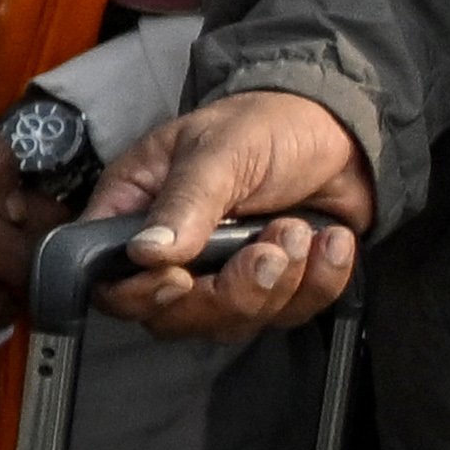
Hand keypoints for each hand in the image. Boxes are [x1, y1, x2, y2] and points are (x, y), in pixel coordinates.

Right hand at [90, 87, 369, 341]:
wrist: (340, 134)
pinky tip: (327, 241)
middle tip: (265, 250)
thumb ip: (185, 202)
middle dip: (228, 293)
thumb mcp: (219, 152)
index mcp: (136, 213)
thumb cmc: (267, 125)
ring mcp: (221, 276)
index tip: (181, 278)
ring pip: (231, 323)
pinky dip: (319, 282)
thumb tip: (147, 252)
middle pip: (172, 317)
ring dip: (280, 283)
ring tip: (297, 229)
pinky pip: (288, 315)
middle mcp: (171, 254)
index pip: (109, 282)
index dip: (138, 295)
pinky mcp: (272, 288)